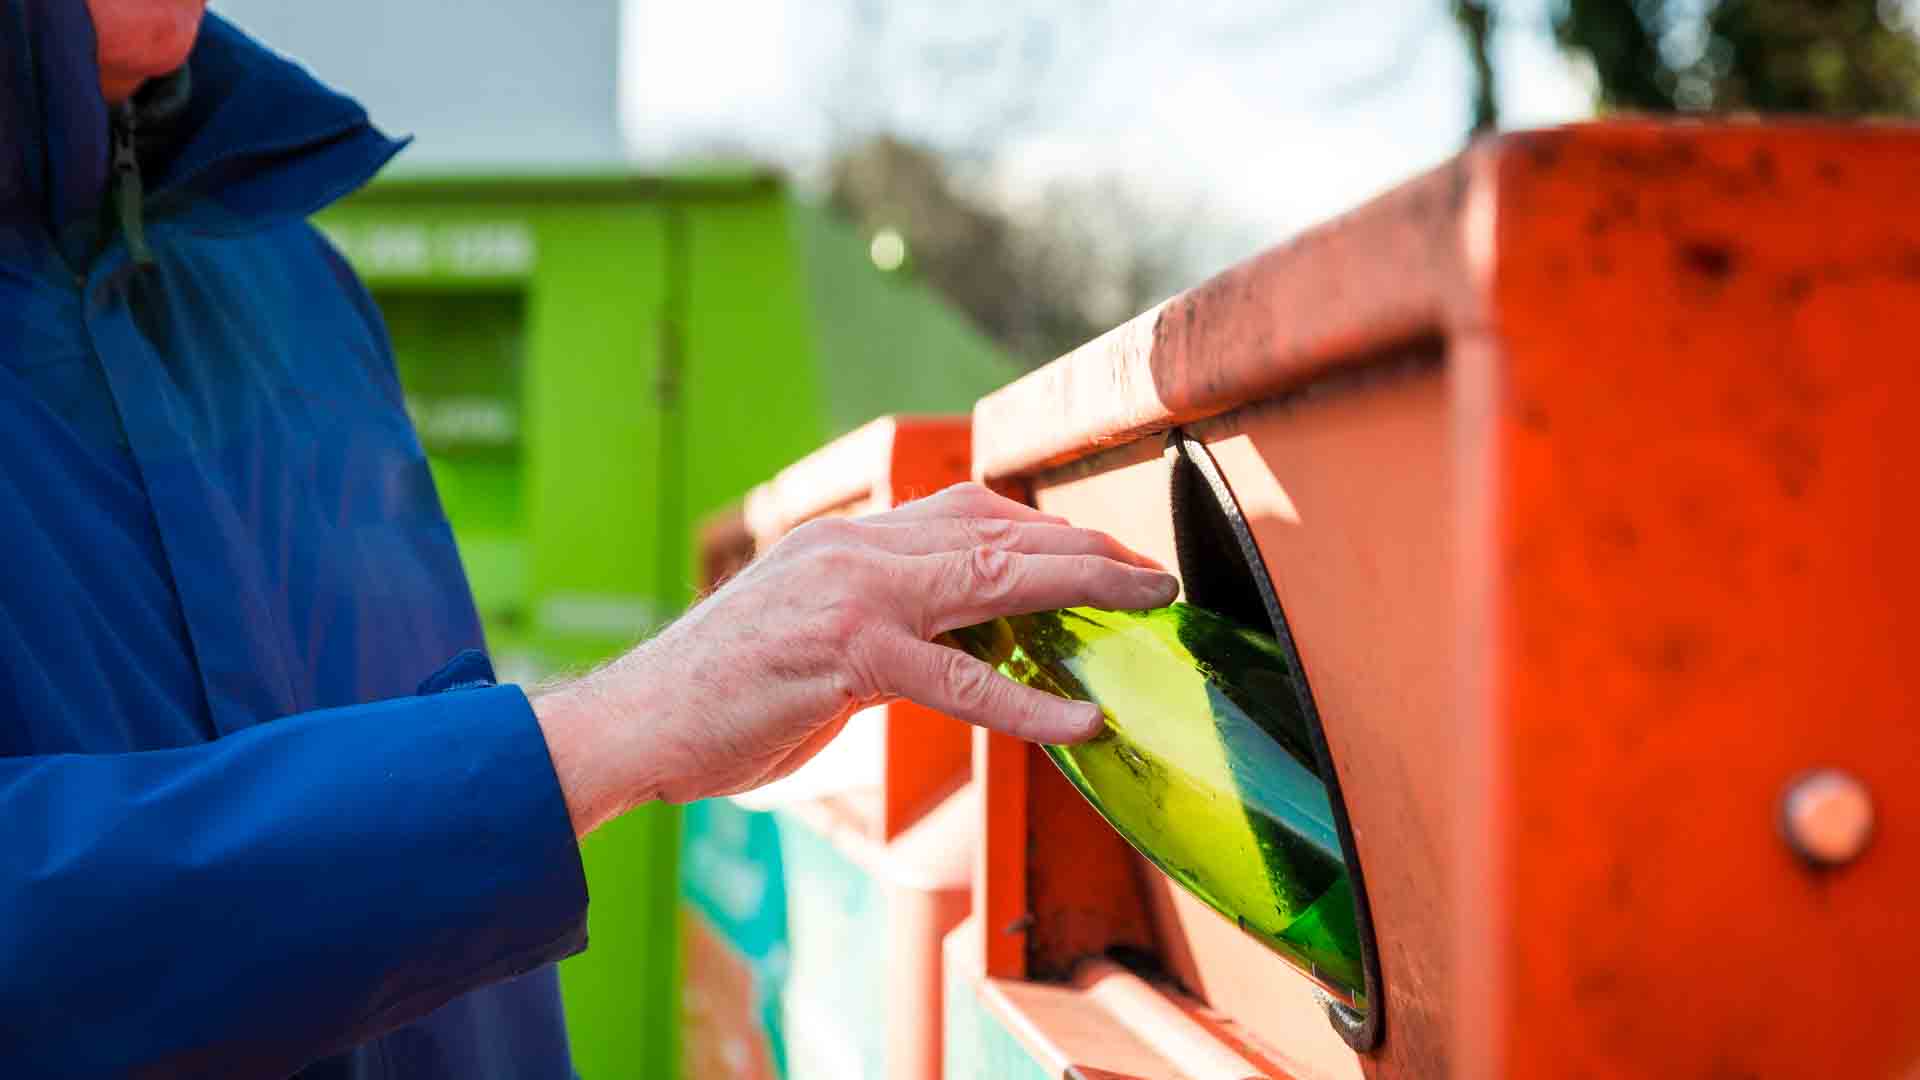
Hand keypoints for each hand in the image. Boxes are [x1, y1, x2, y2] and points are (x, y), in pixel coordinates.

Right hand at [531, 483, 1176, 835]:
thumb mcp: (810, 630)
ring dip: (1082, 588)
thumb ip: (880, 617)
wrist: (635, 718)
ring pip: (993, 580)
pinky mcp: (848, 657)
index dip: (1043, 527)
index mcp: (848, 539)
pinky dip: (1028, 701)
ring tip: (1147, 602)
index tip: (1099, 547)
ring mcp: (853, 596)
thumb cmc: (720, 689)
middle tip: (1151, 570)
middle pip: (998, 530)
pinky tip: (1079, 722)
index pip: (967, 509)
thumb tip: (954, 638)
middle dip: (1085, 547)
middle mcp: (856, 548)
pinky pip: (958, 679)